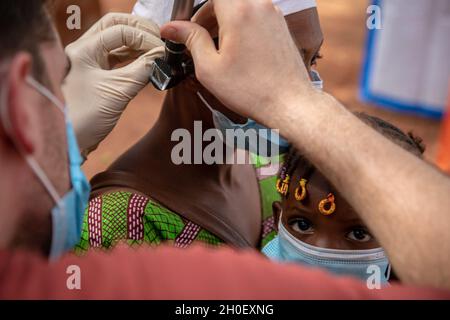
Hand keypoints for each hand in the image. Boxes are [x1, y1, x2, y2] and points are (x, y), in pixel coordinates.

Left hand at [63, 13, 163, 157]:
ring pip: (116, 42)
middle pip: (114, 26)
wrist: (69, 143)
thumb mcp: (118, 92)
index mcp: (82, 50)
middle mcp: (83, 51)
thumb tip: (162, 56)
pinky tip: (148, 63)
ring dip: (138, 45)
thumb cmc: (84, 119)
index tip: (161, 50)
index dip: (144, 37)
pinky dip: (134, 58)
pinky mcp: (96, 76)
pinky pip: (117, 59)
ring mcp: (89, 63)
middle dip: (139, 30)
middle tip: (159, 40)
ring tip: (157, 52)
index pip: (119, 31)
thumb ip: (142, 70)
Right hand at [160, 0, 315, 126]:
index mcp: (239, 11)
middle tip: (201, 39)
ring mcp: (274, 14)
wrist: (289, 103)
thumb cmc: (251, 90)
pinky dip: (242, 25)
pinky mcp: (281, 26)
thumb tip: (171, 27)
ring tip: (219, 49)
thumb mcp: (209, 67)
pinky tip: (238, 51)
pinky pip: (256, 15)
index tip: (191, 28)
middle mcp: (259, 5)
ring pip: (241, 6)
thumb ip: (190, 40)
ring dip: (225, 20)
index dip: (198, 11)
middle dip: (210, 15)